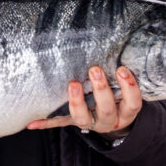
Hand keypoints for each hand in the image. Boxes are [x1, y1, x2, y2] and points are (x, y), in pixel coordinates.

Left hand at [26, 66, 140, 136]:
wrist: (111, 119)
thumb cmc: (119, 95)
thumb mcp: (126, 88)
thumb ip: (123, 73)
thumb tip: (118, 41)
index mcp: (126, 111)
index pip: (132, 103)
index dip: (129, 87)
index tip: (121, 69)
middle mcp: (110, 120)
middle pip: (107, 110)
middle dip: (101, 90)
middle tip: (95, 70)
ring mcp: (91, 123)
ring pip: (83, 118)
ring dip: (77, 102)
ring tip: (72, 84)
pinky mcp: (74, 122)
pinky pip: (60, 123)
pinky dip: (46, 123)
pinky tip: (32, 123)